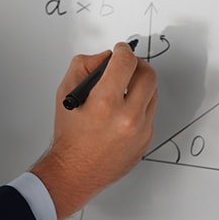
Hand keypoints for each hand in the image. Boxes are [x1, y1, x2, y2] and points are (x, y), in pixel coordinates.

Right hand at [29, 41, 157, 219]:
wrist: (75, 170)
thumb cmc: (70, 135)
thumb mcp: (66, 92)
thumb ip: (84, 66)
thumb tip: (105, 57)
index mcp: (105, 103)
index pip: (126, 62)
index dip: (123, 50)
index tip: (121, 49)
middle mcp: (127, 117)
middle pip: (148, 75)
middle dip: (137, 64)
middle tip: (127, 64)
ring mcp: (140, 130)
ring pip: (153, 93)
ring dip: (140, 84)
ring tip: (124, 88)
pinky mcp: (146, 140)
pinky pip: (150, 112)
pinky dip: (139, 105)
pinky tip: (123, 110)